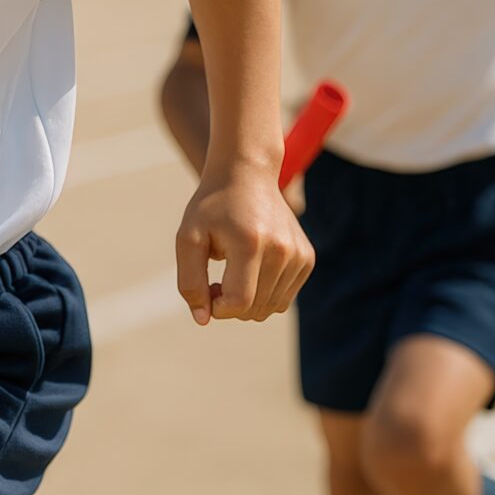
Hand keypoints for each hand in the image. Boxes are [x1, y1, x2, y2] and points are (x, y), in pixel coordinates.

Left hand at [175, 163, 312, 324]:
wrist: (246, 174)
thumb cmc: (211, 207)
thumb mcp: (188, 238)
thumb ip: (190, 281)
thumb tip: (203, 319)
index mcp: (250, 243)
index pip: (239, 301)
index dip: (217, 307)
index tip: (206, 289)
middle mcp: (282, 250)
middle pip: (256, 309)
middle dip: (230, 304)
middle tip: (215, 279)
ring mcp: (299, 255)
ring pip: (272, 308)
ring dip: (248, 301)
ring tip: (231, 273)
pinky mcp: (307, 258)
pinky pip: (284, 297)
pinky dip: (265, 293)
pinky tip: (251, 269)